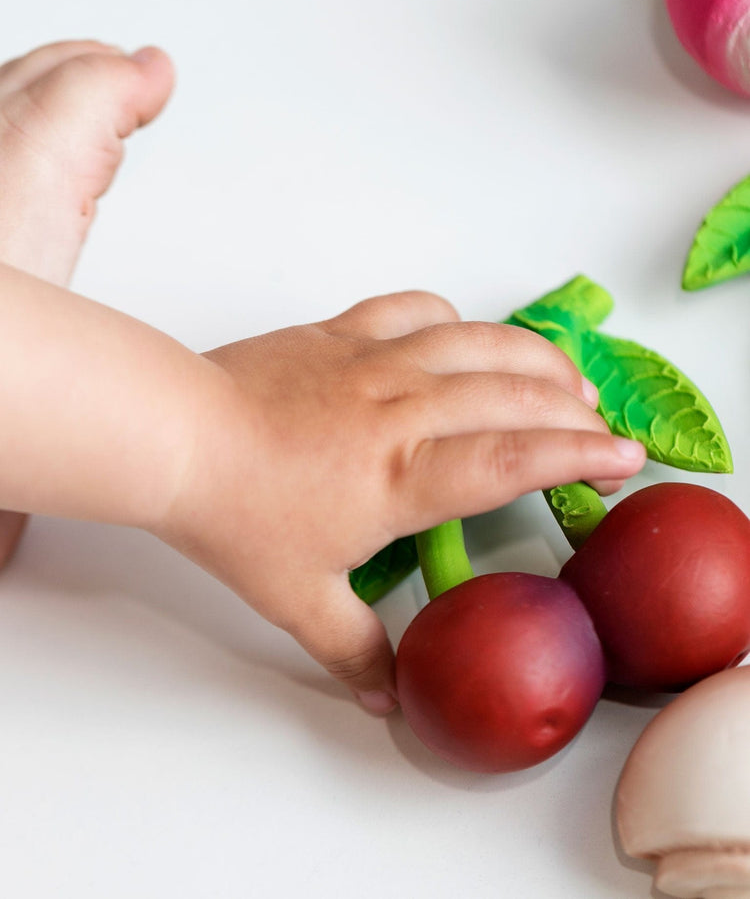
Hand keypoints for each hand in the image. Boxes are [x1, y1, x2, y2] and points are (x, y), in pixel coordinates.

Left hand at [159, 291, 645, 713]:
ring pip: (478, 343)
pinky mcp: (342, 333)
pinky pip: (414, 311)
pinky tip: (466, 336)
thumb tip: (388, 696)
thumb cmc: (236, 515)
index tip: (624, 457)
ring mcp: (374, 361)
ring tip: (565, 377)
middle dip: (573, 409)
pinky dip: (454, 319)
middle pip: (514, 396)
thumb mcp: (298, 599)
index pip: (515, 459)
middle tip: (601, 427)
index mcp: (403, 476)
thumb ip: (354, 649)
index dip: (579, 456)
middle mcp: (403, 408)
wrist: (176, 437)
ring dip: (532, 357)